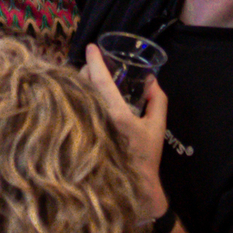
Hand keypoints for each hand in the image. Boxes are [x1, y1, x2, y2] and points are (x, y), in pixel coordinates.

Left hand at [82, 41, 167, 192]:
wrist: (134, 185)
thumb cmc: (146, 155)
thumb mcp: (157, 126)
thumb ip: (157, 100)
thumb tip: (151, 79)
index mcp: (116, 114)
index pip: (99, 79)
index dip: (94, 60)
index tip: (92, 46)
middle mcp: (97, 117)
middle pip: (83, 82)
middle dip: (88, 69)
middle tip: (96, 65)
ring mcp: (85, 125)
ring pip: (77, 93)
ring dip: (82, 82)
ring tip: (91, 80)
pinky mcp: (79, 133)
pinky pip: (75, 106)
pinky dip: (79, 96)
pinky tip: (85, 96)